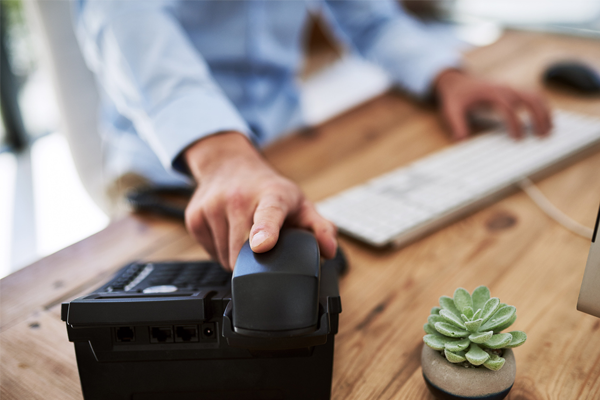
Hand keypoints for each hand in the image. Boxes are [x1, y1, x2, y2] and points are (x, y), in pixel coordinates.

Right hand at [184, 132, 336, 270]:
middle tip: (264, 246)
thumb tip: (329, 250)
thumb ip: (320, 228)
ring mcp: (212, 207)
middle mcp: (238, 198)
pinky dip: (220, 250)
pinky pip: (209, 252)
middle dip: (254, 261)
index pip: (268, 214)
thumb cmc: (268, 189)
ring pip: (224, 257)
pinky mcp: (194, 217)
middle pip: (242, 251)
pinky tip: (229, 232)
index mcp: (271, 196)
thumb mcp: (299, 204)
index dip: (265, 231)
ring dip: (236, 257)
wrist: (228, 164)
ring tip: (245, 235)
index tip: (262, 245)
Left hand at [434, 69, 551, 139]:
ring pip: (536, 96)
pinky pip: (533, 97)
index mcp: (491, 93)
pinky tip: (545, 121)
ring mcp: (511, 89)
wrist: (457, 81)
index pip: (508, 107)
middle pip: (529, 98)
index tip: (518, 138)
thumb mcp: (451, 110)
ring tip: (549, 130)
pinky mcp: (514, 91)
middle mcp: (505, 89)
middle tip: (542, 136)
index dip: (515, 122)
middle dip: (539, 116)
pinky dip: (542, 108)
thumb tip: (462, 141)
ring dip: (545, 112)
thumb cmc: (456, 97)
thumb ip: (457, 125)